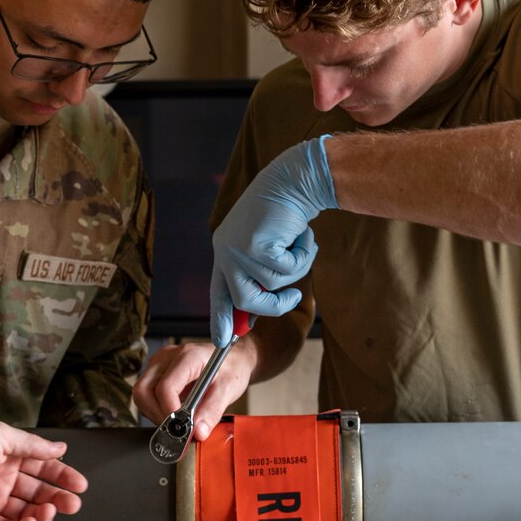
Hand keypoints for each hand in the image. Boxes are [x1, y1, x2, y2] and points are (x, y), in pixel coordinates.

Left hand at [0, 421, 86, 520]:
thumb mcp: (1, 436)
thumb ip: (33, 445)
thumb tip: (59, 447)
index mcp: (7, 456)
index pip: (42, 467)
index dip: (62, 476)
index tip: (78, 485)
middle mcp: (1, 478)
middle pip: (37, 492)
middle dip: (57, 498)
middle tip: (72, 504)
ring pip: (25, 512)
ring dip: (41, 514)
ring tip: (48, 512)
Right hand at [134, 340, 253, 440]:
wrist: (232, 359)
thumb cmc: (231, 368)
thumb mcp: (229, 389)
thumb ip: (213, 411)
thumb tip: (197, 432)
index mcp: (188, 357)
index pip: (165, 387)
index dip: (169, 411)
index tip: (181, 427)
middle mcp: (167, 357)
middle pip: (144, 390)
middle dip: (157, 414)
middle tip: (176, 428)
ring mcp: (159, 364)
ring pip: (141, 394)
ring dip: (155, 413)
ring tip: (177, 420)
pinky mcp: (156, 372)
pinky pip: (145, 395)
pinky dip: (155, 409)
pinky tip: (174, 413)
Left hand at [209, 135, 337, 346]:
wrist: (294, 180)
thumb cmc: (284, 214)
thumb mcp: (266, 246)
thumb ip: (257, 274)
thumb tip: (253, 314)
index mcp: (223, 251)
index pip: (217, 292)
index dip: (220, 318)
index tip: (222, 340)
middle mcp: (224, 250)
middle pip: (244, 300)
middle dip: (274, 304)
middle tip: (293, 297)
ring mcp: (238, 248)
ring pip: (271, 285)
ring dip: (296, 268)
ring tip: (300, 243)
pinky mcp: (255, 245)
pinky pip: (287, 272)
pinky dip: (302, 257)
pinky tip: (301, 235)